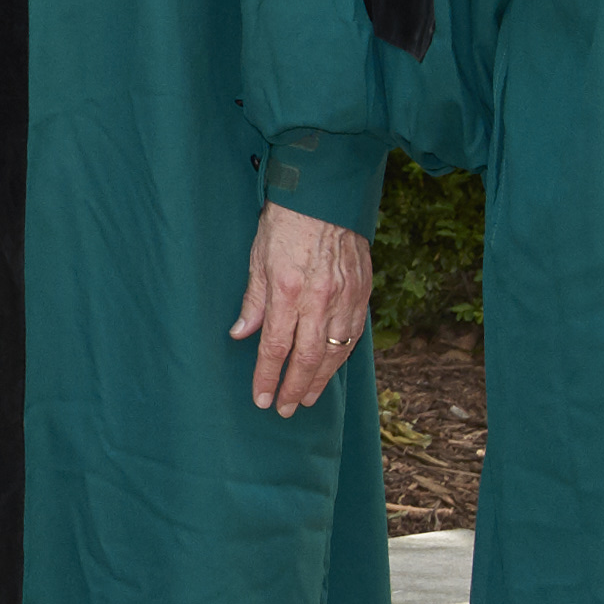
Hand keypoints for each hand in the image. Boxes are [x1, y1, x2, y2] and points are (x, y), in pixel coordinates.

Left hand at [238, 200, 370, 417]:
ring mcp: (345, 297)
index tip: (261, 399)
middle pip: (308, 358)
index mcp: (287, 290)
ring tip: (306, 397)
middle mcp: (319, 299)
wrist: (326, 195)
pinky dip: (342, 355)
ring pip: (335, 351)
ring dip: (320, 379)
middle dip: (294, 388)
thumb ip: (253, 300)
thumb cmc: (286, 222)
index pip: (275, 347)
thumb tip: (241, 333)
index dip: (268, 377)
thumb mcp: (258, 257)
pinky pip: (353, 333)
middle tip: (285, 409)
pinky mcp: (363, 291)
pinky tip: (331, 367)